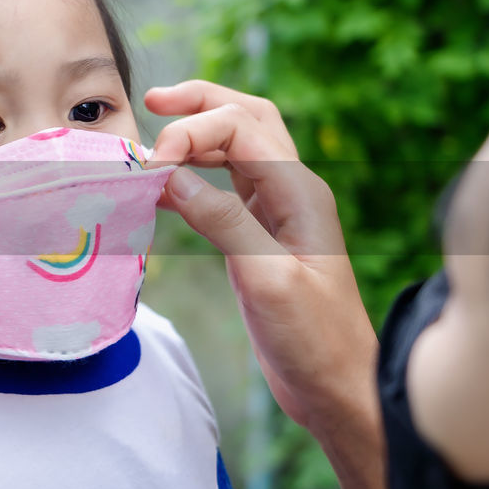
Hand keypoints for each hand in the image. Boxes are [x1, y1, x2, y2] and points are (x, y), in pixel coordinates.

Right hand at [145, 81, 376, 430]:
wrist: (336, 387)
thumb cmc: (312, 338)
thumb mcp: (267, 278)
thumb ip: (223, 222)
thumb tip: (169, 177)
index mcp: (300, 192)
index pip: (241, 130)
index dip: (192, 132)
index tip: (151, 164)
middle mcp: (292, 192)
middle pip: (247, 118)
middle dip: (201, 102)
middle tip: (152, 101)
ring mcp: (278, 213)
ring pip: (237, 148)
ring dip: (197, 134)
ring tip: (155, 138)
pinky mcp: (261, 237)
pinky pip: (226, 186)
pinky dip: (194, 174)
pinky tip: (165, 187)